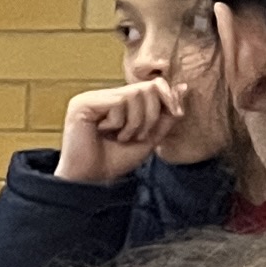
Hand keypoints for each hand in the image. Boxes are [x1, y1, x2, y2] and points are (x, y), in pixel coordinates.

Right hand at [54, 77, 186, 186]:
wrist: (92, 180)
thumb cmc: (116, 160)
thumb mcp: (150, 136)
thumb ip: (166, 114)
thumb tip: (183, 88)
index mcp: (118, 101)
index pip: (152, 85)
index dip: (168, 98)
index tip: (177, 113)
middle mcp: (104, 96)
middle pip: (146, 87)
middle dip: (152, 115)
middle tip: (138, 136)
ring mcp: (91, 98)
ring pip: (135, 94)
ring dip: (135, 122)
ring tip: (121, 137)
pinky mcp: (82, 103)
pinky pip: (118, 102)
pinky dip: (120, 122)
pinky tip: (105, 133)